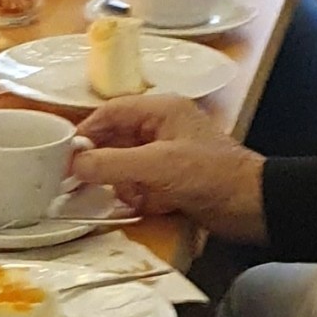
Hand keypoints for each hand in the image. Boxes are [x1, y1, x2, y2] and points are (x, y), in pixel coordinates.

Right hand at [69, 99, 264, 236]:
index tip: (63, 156)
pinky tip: (147, 205)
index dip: (85, 133)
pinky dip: (139, 196)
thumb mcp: (157, 166)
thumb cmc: (210, 175)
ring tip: (134, 197)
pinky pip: (141, 184)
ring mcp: (167, 154)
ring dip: (123, 184)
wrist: (253, 206)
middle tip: (83, 183)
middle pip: (115, 140)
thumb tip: (73, 165)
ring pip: (125, 165)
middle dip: (104, 164)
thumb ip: (112, 164)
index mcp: (161, 110)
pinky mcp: (172, 179)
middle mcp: (162, 127)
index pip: (110, 112)